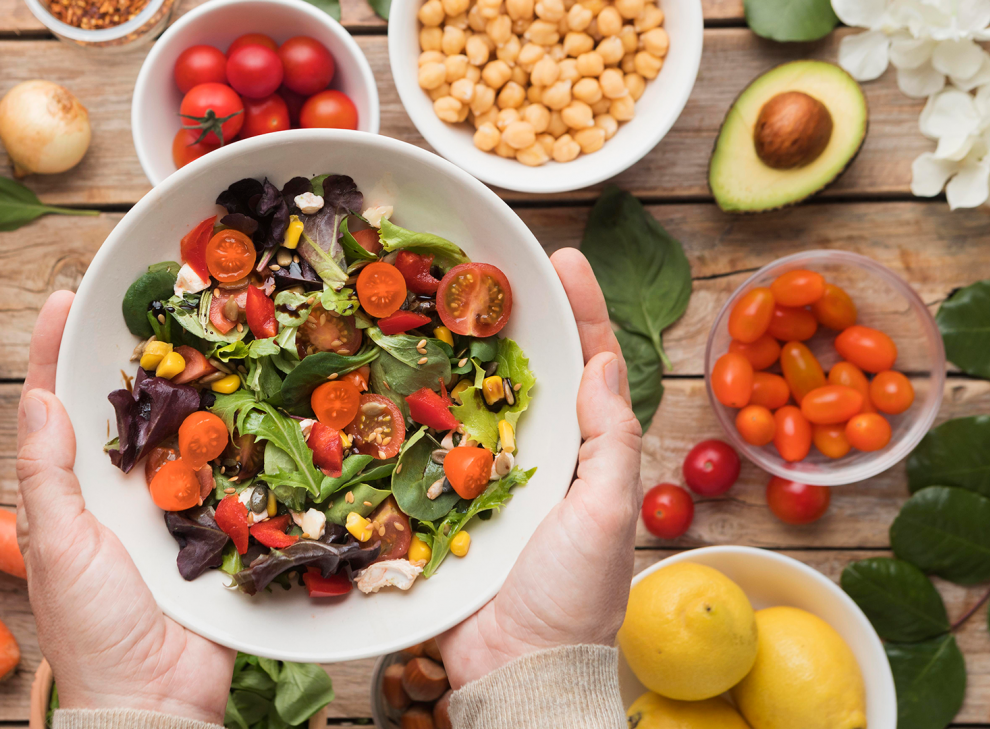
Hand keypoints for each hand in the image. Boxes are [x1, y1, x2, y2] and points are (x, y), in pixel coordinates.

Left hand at [15, 291, 234, 722]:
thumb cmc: (91, 626)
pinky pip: (229, 472)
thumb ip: (46, 474)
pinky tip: (256, 396)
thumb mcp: (55, 545)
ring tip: (211, 330)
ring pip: (181, 431)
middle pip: (124, 408)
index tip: (65, 299)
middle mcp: (119, 491)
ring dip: (194, 386)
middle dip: (135, 354)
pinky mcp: (217, 526)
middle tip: (156, 298)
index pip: (55, 407)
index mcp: (70, 493)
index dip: (53, 353)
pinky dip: (241, 436)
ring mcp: (171, 507)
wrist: (155, 697)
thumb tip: (37, 398)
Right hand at [438, 248, 642, 687]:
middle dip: (503, 317)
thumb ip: (608, 442)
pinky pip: (418, 448)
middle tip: (475, 264)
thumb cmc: (572, 597)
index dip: (580, 310)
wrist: (514, 669)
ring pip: (464, 399)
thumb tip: (602, 365)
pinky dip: (402, 412)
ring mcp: (480, 478)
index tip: (563, 258)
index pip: (587, 366)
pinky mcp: (437, 504)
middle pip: (521, 370)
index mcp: (581, 453)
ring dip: (447, 353)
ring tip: (424, 300)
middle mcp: (532, 456)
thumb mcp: (605, 515)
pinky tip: (381, 375)